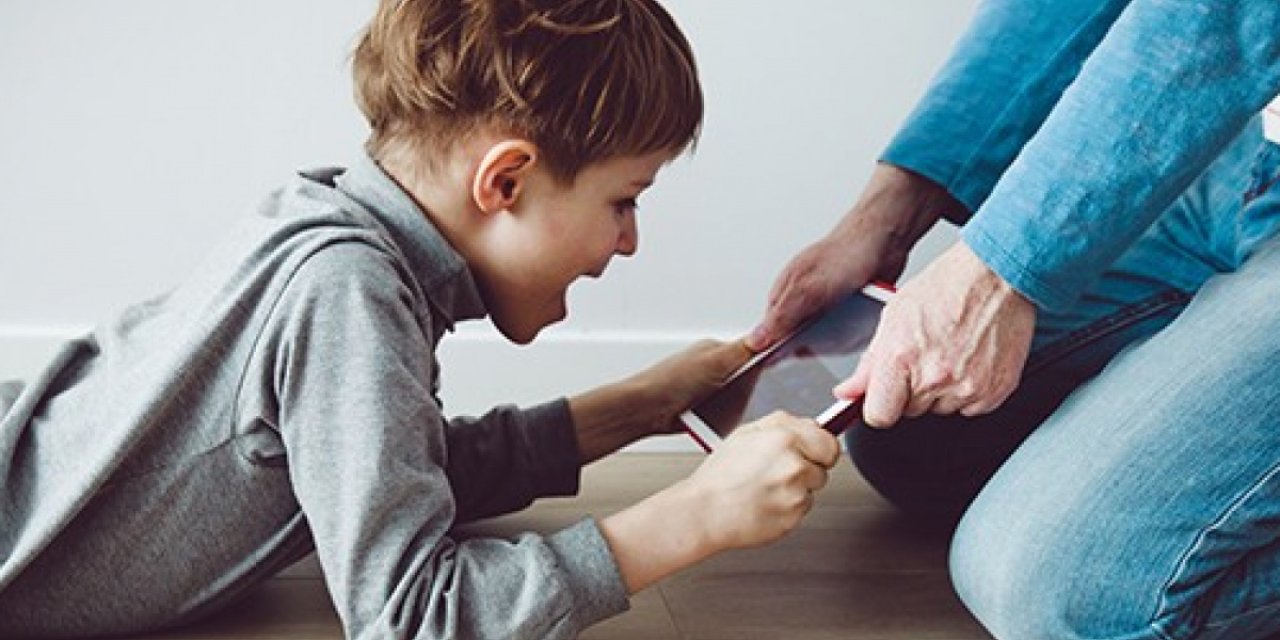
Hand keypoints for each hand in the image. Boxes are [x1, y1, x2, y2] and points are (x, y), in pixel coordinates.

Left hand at [569, 339, 753, 462]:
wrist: (645, 411)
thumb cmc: (669, 382)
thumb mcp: (714, 361)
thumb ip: (743, 350)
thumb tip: (768, 333)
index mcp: (715, 350)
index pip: (751, 350)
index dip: (766, 360)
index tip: (780, 370)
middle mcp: (711, 367)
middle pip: (747, 377)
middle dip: (752, 388)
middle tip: (751, 395)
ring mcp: (706, 389)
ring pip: (737, 398)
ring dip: (738, 405)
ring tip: (732, 408)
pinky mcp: (703, 409)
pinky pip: (724, 414)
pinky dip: (725, 418)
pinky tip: (721, 420)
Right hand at [681, 412, 838, 549]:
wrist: (704, 511)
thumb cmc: (720, 476)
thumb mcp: (746, 433)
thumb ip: (783, 425)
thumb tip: (812, 425)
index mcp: (784, 438)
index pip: (830, 443)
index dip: (821, 448)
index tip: (814, 452)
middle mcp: (794, 465)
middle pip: (824, 466)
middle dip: (809, 467)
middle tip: (782, 471)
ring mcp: (795, 493)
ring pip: (813, 488)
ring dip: (797, 488)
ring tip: (767, 487)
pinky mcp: (794, 517)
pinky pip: (802, 509)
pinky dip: (788, 507)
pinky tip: (766, 502)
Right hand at [748, 164, 963, 350]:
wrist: (885, 239)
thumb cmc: (846, 254)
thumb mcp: (808, 290)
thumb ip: (782, 318)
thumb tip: (756, 341)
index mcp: (782, 295)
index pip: (767, 334)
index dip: (770, 352)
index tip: (778, 365)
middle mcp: (798, 301)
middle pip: (793, 340)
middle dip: (807, 347)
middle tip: (822, 344)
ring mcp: (820, 305)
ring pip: (818, 339)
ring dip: (831, 342)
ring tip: (844, 332)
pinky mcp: (841, 309)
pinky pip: (840, 333)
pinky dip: (848, 335)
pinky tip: (856, 330)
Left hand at [836, 241, 1035, 426]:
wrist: (996, 276)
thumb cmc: (946, 287)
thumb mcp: (894, 317)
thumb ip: (870, 363)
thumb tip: (849, 392)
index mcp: (901, 358)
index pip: (879, 416)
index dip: (879, 406)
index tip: (884, 397)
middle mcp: (934, 377)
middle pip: (910, 411)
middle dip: (912, 390)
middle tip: (926, 355)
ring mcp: (967, 387)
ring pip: (941, 409)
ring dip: (942, 390)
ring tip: (951, 352)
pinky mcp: (994, 392)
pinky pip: (971, 408)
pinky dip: (969, 390)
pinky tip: (970, 360)